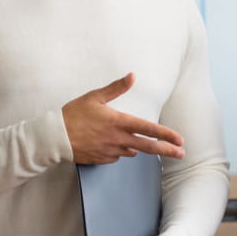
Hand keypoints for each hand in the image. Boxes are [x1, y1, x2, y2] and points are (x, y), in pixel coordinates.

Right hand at [63, 73, 184, 164]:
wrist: (55, 137)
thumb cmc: (73, 114)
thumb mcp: (95, 97)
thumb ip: (116, 88)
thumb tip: (132, 76)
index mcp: (119, 122)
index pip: (149, 129)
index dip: (166, 135)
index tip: (180, 140)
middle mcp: (118, 139)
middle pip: (148, 147)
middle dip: (167, 151)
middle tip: (181, 154)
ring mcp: (111, 151)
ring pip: (132, 151)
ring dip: (136, 147)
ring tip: (132, 140)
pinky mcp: (102, 159)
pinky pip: (116, 156)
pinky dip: (118, 150)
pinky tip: (109, 144)